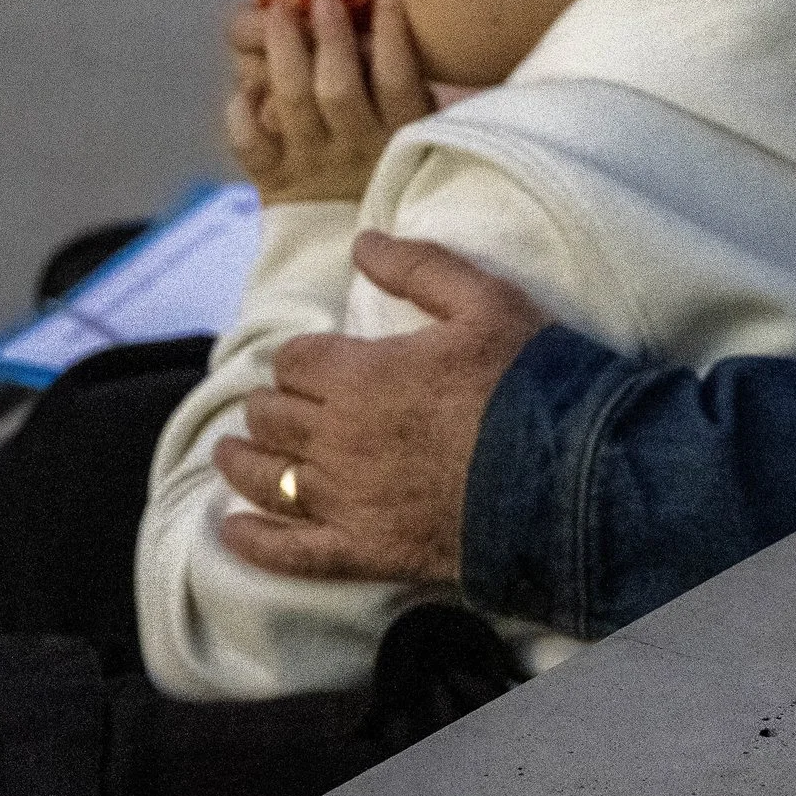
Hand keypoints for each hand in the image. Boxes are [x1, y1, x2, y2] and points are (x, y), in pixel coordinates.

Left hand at [214, 232, 548, 584]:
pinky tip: (231, 533)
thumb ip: (419, 267)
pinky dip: (253, 543)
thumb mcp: (484, 301)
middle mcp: (337, 438)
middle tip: (275, 405)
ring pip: (266, 478)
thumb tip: (363, 243)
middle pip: (273, 416)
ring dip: (241, 462)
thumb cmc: (527, 381)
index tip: (311, 363)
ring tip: (229, 453)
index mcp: (360, 374)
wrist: (566, 477)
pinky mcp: (363, 552)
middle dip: (269, 405)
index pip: (295, 361)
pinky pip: (290, 552)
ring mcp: (346, 500)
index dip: (299, 359)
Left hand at [225, 0, 432, 203]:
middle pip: (337, 88)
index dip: (392, 34)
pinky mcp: (273, 180)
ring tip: (278, 14)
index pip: (398, 80)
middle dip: (329, 39)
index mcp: (400, 134)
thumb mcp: (419, 133)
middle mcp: (355, 149)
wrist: (353, 256)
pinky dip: (241, 112)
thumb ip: (414, 89)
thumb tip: (394, 21)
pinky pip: (248, 143)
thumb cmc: (389, 173)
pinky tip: (246, 87)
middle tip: (323, 1)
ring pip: (291, 102)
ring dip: (284, 52)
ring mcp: (310, 164)